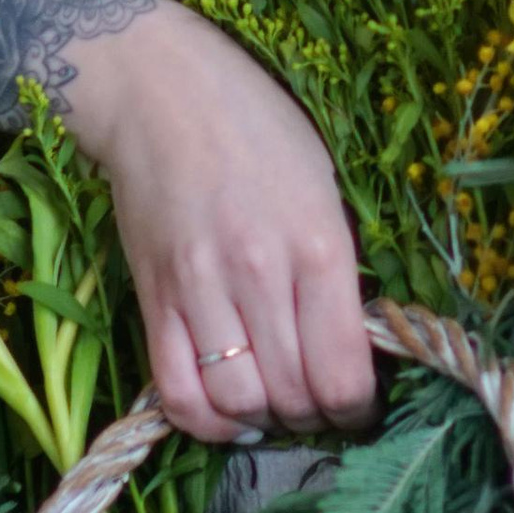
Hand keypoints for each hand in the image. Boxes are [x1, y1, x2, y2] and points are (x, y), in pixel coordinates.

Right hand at [57, 0, 377, 445]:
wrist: (162, 91)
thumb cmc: (259, 125)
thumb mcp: (324, 184)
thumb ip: (336, 266)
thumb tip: (350, 344)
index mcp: (319, 244)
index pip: (343, 373)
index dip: (358, 409)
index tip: (361, 407)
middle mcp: (260, 274)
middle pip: (294, 396)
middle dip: (315, 419)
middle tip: (320, 407)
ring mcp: (200, 290)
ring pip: (238, 404)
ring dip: (265, 421)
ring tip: (277, 405)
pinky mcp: (152, 298)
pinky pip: (175, 392)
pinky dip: (205, 421)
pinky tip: (228, 412)